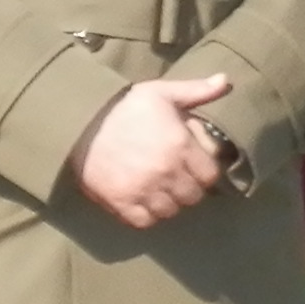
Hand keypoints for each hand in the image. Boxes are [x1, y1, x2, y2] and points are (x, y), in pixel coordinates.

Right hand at [73, 73, 233, 228]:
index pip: (210, 176)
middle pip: (192, 197)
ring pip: (170, 211)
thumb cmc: (123, 106)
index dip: (203, 172)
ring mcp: (143, 189)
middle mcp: (166, 171)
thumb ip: (197, 91)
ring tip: (157, 190)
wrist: (78, 122)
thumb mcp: (161, 92)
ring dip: (167, 202)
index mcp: (180, 145)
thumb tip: (226, 81)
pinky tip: (141, 200)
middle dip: (186, 188)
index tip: (192, 167)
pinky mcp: (121, 202)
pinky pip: (145, 221)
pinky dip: (146, 215)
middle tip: (174, 178)